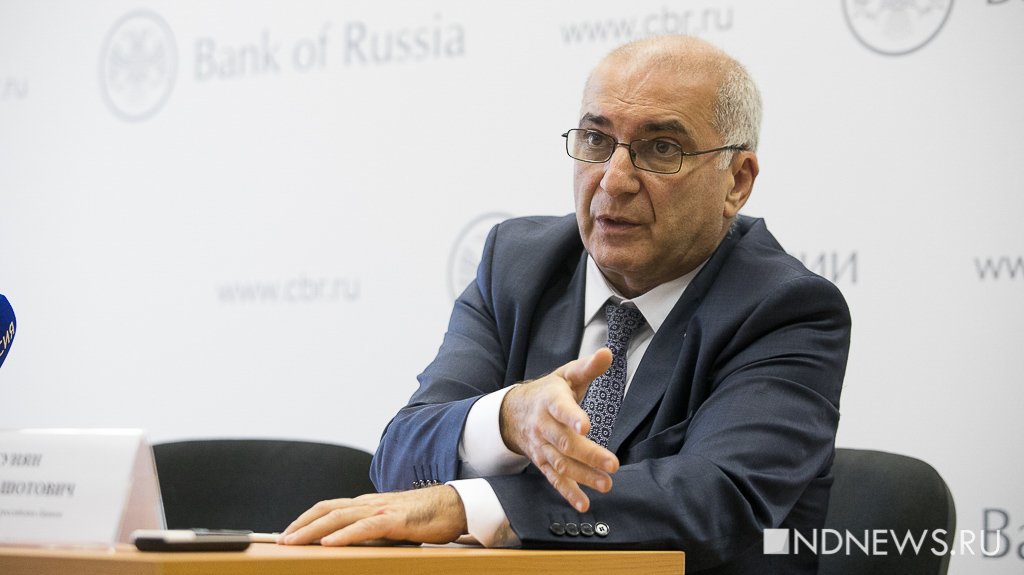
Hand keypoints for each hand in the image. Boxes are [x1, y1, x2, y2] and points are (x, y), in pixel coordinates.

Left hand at [278, 486, 466, 545]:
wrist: (455, 505)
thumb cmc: (426, 517)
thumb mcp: (391, 524)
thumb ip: (371, 530)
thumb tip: (351, 545)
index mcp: (367, 505)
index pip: (329, 508)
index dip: (306, 519)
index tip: (288, 533)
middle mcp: (369, 503)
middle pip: (326, 510)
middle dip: (300, 525)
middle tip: (280, 541)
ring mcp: (381, 509)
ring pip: (338, 516)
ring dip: (312, 530)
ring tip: (293, 542)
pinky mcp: (395, 520)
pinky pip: (364, 527)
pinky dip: (344, 535)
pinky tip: (329, 543)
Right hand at [499, 348, 618, 511]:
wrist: (513, 412)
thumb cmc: (548, 392)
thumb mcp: (566, 376)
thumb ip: (587, 368)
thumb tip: (608, 353)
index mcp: (550, 401)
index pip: (561, 409)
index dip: (572, 417)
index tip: (586, 426)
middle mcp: (544, 426)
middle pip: (565, 443)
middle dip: (589, 455)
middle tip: (612, 465)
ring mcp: (541, 447)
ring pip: (561, 464)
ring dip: (583, 476)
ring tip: (607, 484)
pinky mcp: (542, 462)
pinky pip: (554, 479)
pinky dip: (568, 492)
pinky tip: (584, 503)